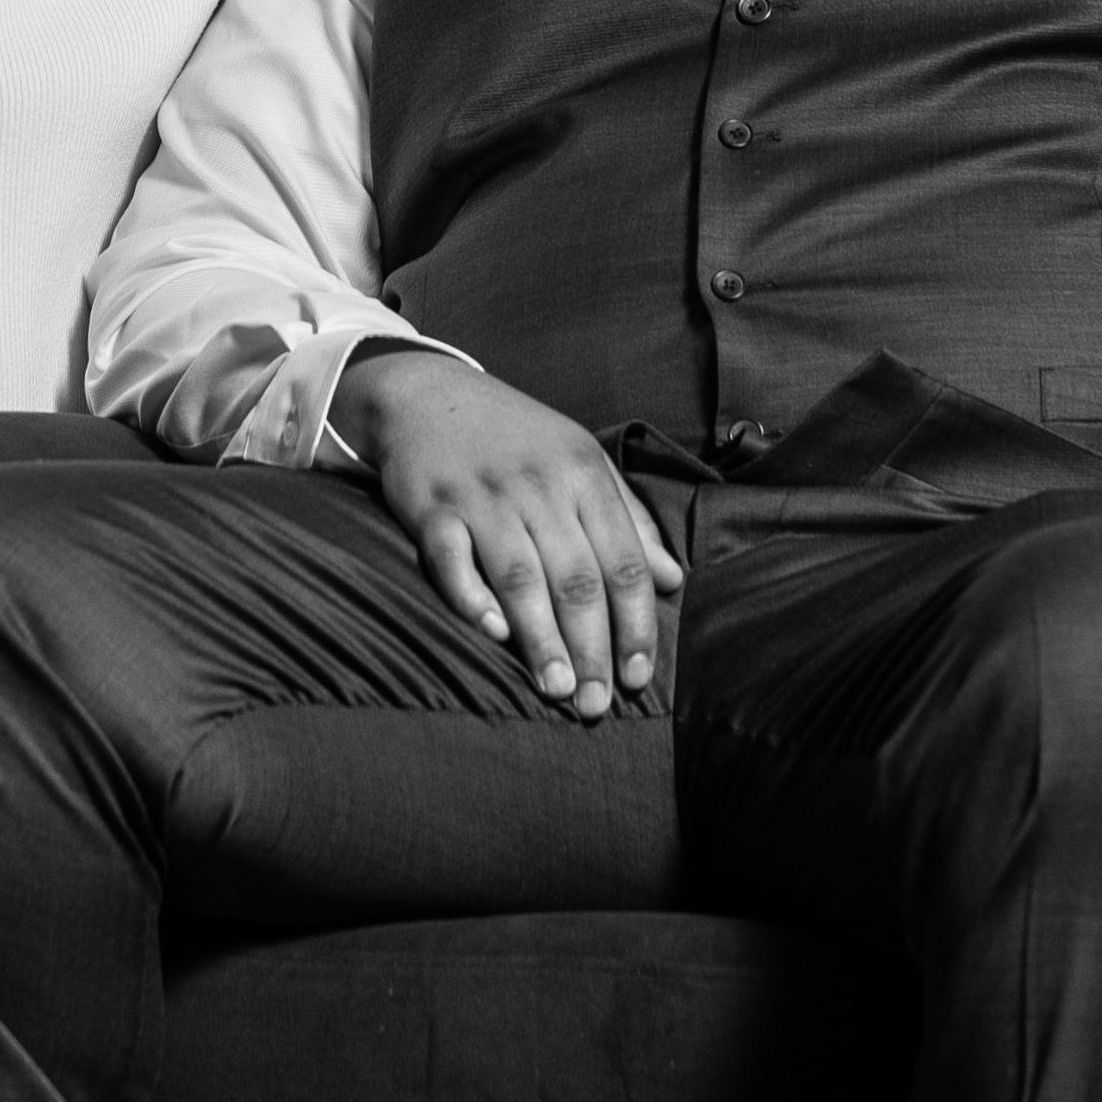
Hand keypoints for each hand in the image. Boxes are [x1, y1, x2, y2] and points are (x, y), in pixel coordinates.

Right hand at [329, 348, 683, 721]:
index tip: (638, 677)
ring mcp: (483, 496)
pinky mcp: (432, 508)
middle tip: (596, 707)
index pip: (623, 561)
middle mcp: (538, 485)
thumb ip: (629, 521)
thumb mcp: (581, 462)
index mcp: (583, 474)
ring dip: (541, 640)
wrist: (428, 394)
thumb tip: (673, 580)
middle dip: (592, 649)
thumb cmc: (517, 439)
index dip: (635, 624)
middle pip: (576, 580)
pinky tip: (493, 636)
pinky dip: (473, 599)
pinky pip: (453, 560)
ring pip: (521, 578)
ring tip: (558, 690)